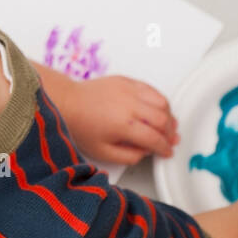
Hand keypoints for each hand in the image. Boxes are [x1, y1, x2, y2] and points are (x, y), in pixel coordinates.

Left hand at [53, 73, 178, 164]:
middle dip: (170, 133)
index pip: (154, 138)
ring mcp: (129, 90)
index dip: (164, 148)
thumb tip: (145, 152)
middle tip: (169, 140)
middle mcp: (129, 105)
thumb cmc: (80, 125)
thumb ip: (128, 156)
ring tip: (167, 125)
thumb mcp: (102, 151)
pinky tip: (158, 108)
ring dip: (169, 115)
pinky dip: (159, 100)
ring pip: (161, 102)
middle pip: (163, 120)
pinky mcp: (126, 81)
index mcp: (123, 125)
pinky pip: (151, 89)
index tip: (166, 151)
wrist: (67, 102)